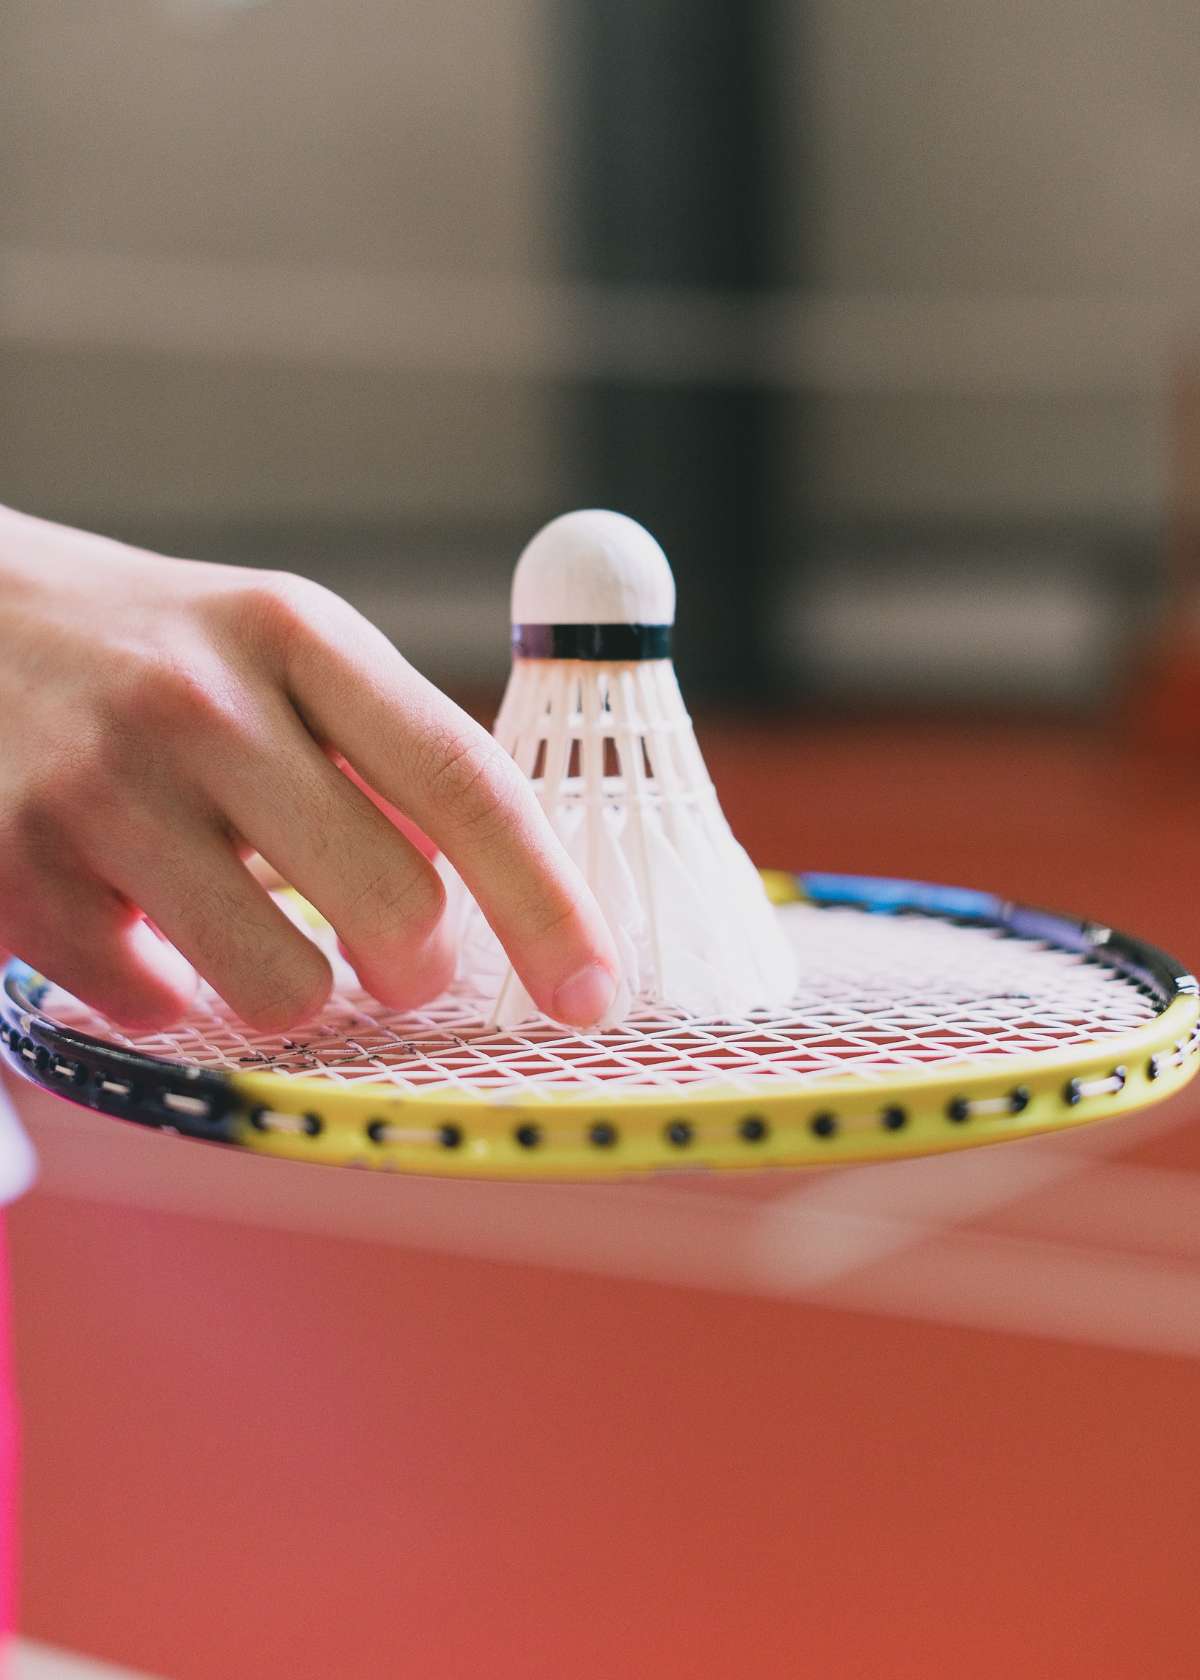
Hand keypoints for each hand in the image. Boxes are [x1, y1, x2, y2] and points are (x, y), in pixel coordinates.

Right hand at [0, 507, 618, 1030]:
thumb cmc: (143, 649)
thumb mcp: (270, 646)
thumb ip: (379, 747)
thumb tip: (490, 877)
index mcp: (294, 635)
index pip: (464, 782)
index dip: (547, 903)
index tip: (596, 990)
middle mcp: (200, 703)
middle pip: (393, 904)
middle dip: (420, 970)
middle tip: (402, 967)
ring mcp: (100, 790)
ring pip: (280, 984)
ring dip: (293, 991)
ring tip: (248, 931)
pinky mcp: (14, 872)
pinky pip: (155, 1006)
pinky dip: (170, 990)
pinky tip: (138, 923)